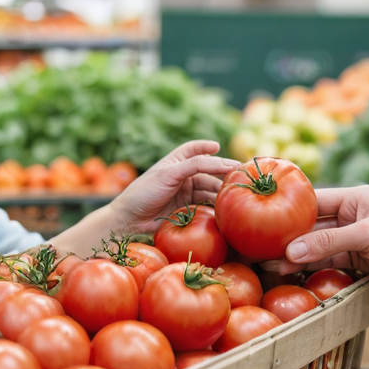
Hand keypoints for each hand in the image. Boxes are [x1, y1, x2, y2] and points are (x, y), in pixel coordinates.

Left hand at [109, 141, 239, 233]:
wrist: (129, 222)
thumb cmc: (144, 193)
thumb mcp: (168, 174)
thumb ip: (194, 165)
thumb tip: (218, 159)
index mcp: (174, 163)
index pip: (194, 150)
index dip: (206, 147)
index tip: (218, 147)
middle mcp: (181, 176)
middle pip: (207, 171)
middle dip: (222, 173)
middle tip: (239, 176)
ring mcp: (184, 193)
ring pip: (208, 189)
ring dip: (220, 191)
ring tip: (233, 194)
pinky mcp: (186, 210)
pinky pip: (204, 205)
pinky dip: (214, 206)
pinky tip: (223, 208)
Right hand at [266, 186, 368, 284]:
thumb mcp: (366, 234)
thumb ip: (329, 243)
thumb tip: (291, 251)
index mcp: (351, 199)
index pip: (310, 201)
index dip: (285, 210)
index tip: (261, 220)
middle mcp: (349, 216)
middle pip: (311, 228)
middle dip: (288, 239)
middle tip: (261, 251)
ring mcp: (354, 238)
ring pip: (319, 248)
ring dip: (299, 258)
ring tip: (274, 268)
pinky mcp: (361, 258)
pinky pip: (332, 263)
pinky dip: (316, 269)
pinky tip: (297, 276)